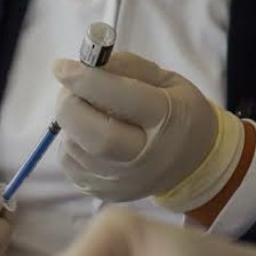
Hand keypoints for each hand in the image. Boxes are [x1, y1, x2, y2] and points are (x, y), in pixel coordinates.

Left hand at [53, 52, 244, 210]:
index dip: (86, 80)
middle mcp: (144, 156)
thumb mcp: (167, 80)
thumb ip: (128, 68)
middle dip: (70, 107)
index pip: (121, 97)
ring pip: (77, 150)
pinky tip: (85, 135)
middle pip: (94, 135)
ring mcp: (123, 180)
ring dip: (69, 124)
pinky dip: (70, 144)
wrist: (194, 164)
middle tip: (68, 91)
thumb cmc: (180, 114)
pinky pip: (71, 165)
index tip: (61, 66)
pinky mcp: (106, 192)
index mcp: (166, 119)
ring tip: (82, 111)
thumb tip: (85, 63)